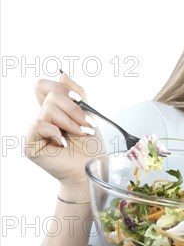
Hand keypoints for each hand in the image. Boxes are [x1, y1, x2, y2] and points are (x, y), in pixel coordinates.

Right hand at [25, 72, 104, 187]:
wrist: (91, 170)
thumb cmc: (91, 148)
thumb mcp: (89, 115)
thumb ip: (77, 94)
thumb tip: (62, 75)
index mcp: (54, 110)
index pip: (45, 86)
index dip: (62, 89)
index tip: (80, 101)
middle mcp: (42, 118)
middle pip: (50, 94)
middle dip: (74, 109)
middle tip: (86, 125)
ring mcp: (35, 131)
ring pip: (48, 108)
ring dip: (70, 122)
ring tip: (79, 134)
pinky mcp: (31, 143)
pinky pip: (40, 124)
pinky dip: (56, 132)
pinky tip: (63, 143)